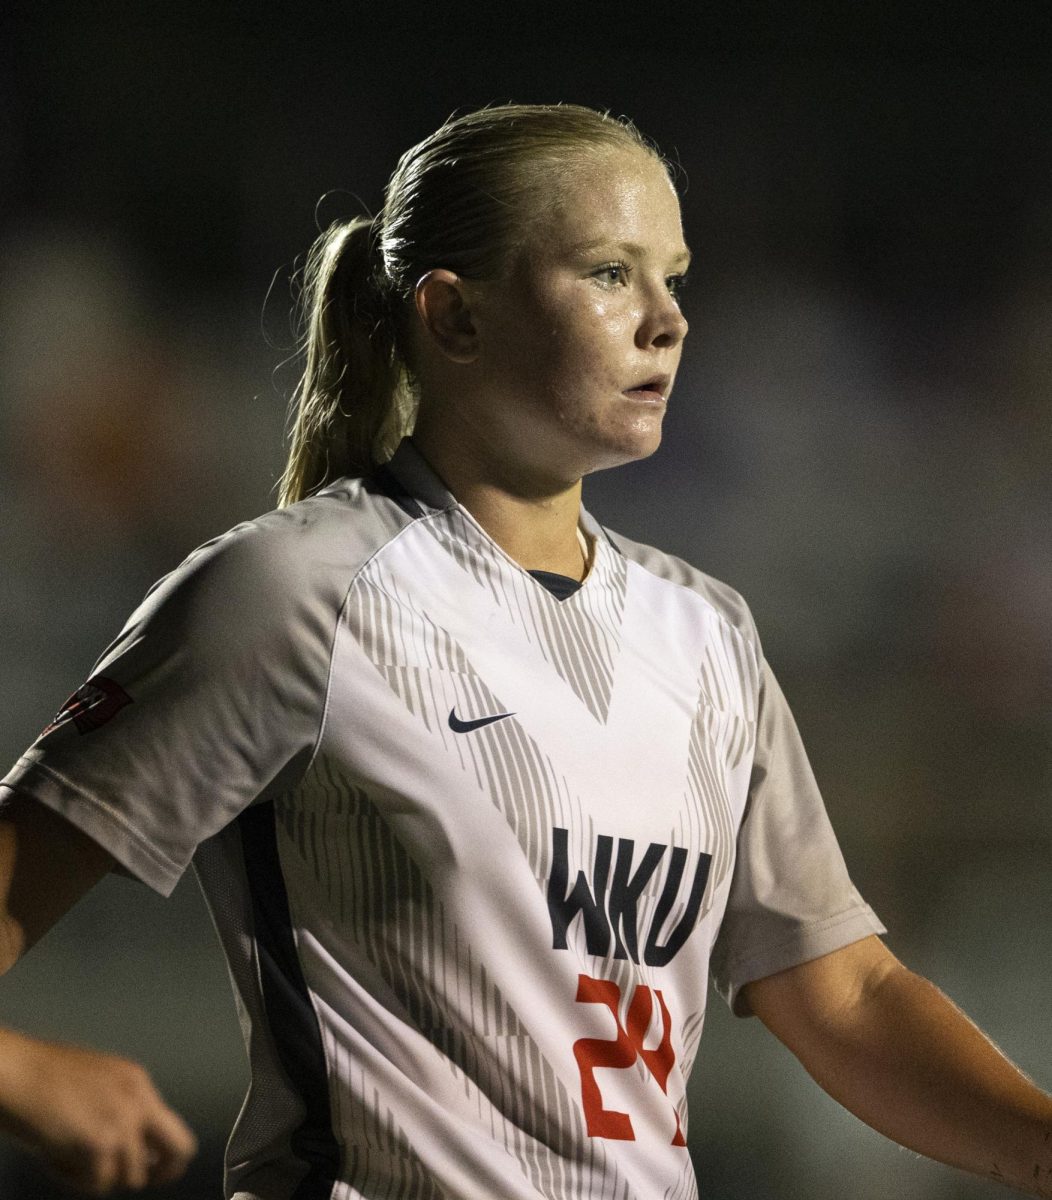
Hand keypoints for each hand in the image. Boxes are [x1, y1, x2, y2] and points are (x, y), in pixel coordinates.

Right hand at [0, 1028, 195, 1194]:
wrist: (17, 1073)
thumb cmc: (41, 1078)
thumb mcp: (97, 1083)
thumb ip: (119, 1109)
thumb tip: (133, 1149)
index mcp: (138, 1082)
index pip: (172, 1126)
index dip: (164, 1154)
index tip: (155, 1168)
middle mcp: (138, 1101)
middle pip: (179, 1150)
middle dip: (162, 1172)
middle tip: (145, 1180)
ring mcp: (123, 1122)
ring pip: (131, 1176)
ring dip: (103, 1176)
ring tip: (70, 1156)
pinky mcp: (101, 1144)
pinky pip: (99, 1183)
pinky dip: (78, 1180)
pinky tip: (58, 1158)